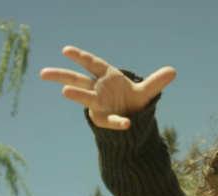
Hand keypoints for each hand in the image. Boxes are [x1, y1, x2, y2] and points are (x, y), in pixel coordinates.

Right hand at [40, 46, 176, 129]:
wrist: (130, 121)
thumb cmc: (131, 101)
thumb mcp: (145, 92)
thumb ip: (156, 82)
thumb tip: (174, 71)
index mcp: (106, 77)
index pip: (91, 64)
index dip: (80, 57)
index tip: (66, 50)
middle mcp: (97, 89)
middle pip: (77, 80)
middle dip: (61, 76)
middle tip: (44, 73)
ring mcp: (98, 105)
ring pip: (85, 99)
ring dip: (77, 95)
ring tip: (65, 92)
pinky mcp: (103, 119)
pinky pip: (110, 120)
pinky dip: (119, 122)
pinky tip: (126, 123)